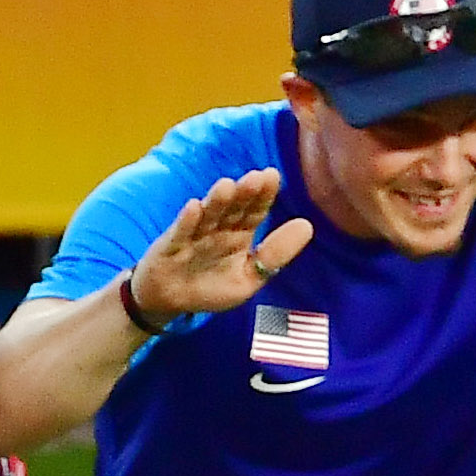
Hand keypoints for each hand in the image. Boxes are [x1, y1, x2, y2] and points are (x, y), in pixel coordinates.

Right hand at [124, 172, 311, 321]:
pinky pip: (180, 234)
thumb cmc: (210, 287)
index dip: (263, 195)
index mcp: (239, 233)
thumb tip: (308, 226)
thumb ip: (275, 254)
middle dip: (243, 194)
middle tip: (255, 177)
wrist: (168, 299)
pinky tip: (193, 208)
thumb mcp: (249, 277)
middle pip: (232, 209)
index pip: (254, 211)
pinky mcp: (171, 247)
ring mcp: (193, 235)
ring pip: (207, 216)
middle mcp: (217, 229)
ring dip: (216, 201)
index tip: (272, 176)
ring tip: (227, 186)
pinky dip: (186, 222)